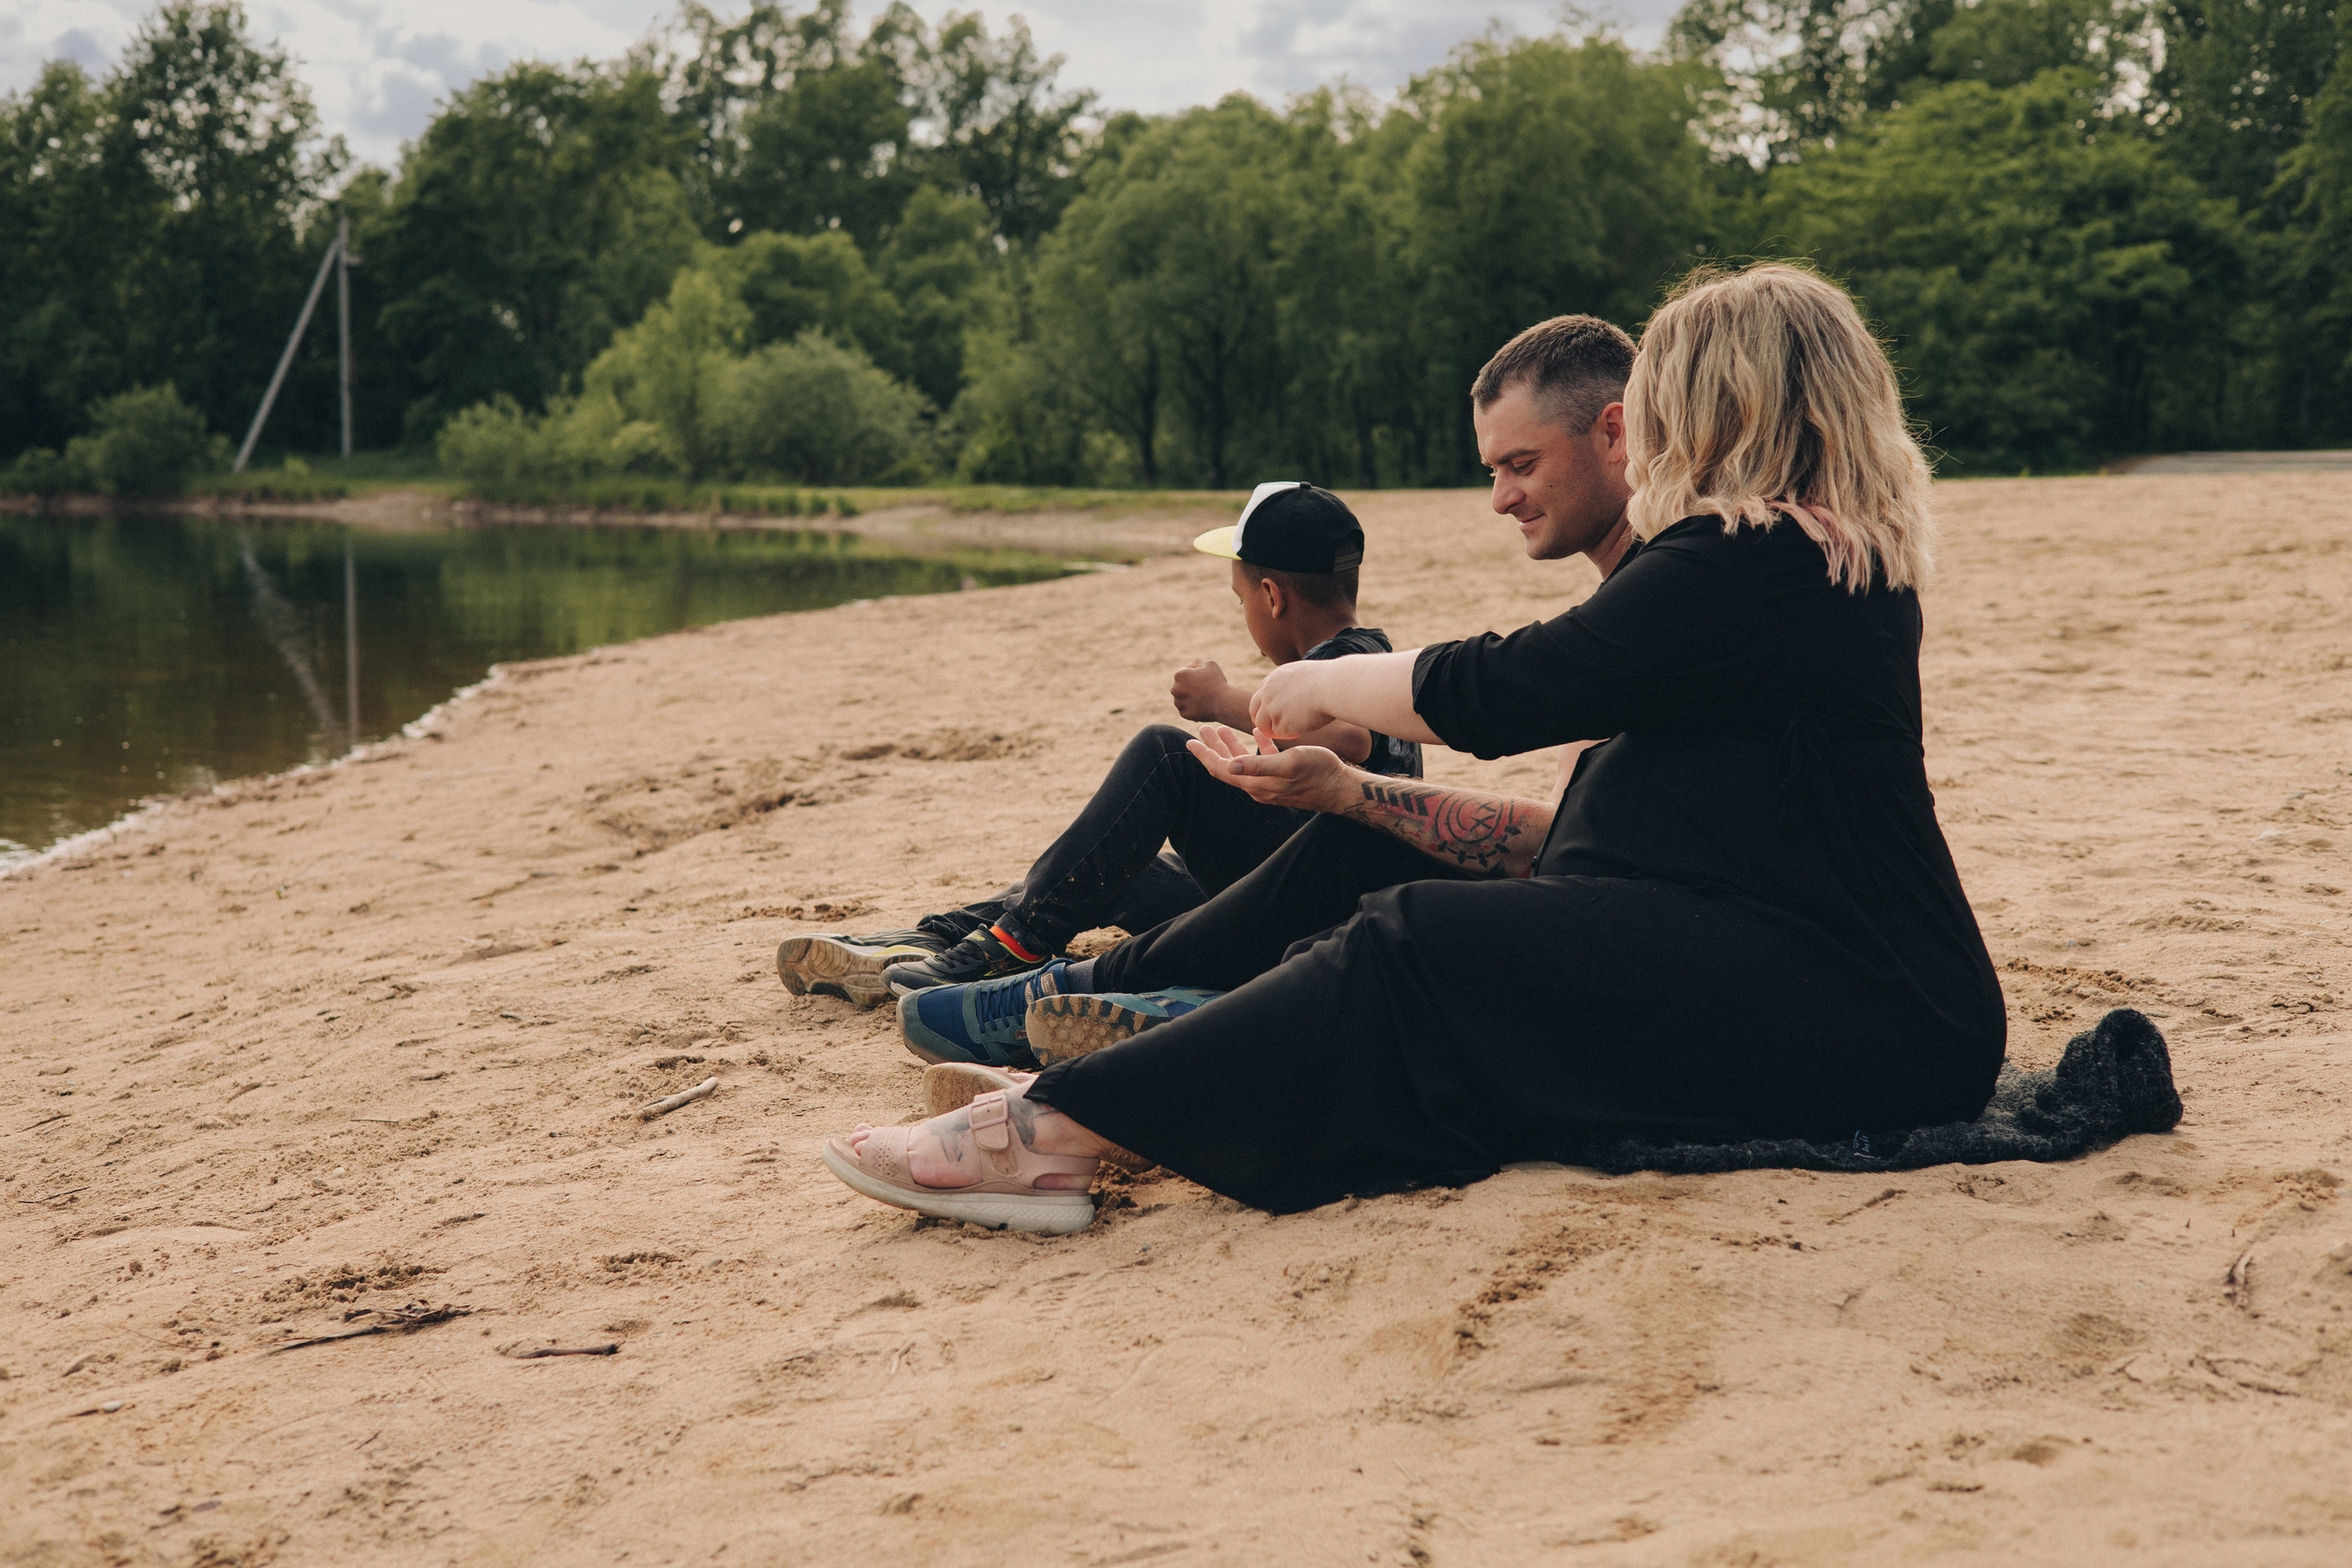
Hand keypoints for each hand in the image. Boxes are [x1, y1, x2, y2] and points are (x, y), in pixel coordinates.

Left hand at [1169, 658, 1229, 722]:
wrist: (1224, 703)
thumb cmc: (1217, 682)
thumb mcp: (1209, 664)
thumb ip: (1197, 662)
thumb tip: (1188, 667)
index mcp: (1179, 675)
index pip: (1184, 673)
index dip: (1196, 675)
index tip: (1205, 679)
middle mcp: (1175, 689)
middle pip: (1181, 686)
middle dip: (1190, 687)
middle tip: (1204, 689)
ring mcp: (1179, 703)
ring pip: (1183, 698)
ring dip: (1190, 698)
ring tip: (1204, 698)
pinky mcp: (1184, 714)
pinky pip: (1187, 710)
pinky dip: (1193, 708)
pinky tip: (1203, 706)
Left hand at [1185, 723, 1354, 812]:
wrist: (1341, 788)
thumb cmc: (1317, 772)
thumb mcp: (1288, 764)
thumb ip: (1258, 765)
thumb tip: (1229, 766)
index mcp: (1255, 783)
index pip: (1221, 769)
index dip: (1204, 755)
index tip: (1189, 740)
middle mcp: (1259, 786)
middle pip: (1227, 766)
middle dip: (1213, 748)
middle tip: (1202, 729)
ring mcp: (1270, 783)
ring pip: (1243, 763)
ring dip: (1231, 746)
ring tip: (1221, 729)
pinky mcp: (1283, 778)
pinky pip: (1263, 761)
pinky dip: (1256, 747)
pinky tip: (1258, 733)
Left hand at [1247, 660, 1333, 739]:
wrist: (1333, 686)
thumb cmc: (1329, 680)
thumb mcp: (1305, 674)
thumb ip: (1294, 682)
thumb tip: (1299, 688)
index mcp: (1274, 678)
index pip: (1261, 694)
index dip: (1267, 705)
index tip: (1274, 713)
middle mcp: (1268, 692)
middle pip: (1254, 710)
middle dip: (1261, 720)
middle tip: (1272, 729)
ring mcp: (1271, 708)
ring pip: (1263, 725)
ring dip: (1274, 730)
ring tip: (1292, 730)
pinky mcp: (1279, 723)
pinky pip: (1279, 734)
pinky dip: (1288, 734)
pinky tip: (1301, 731)